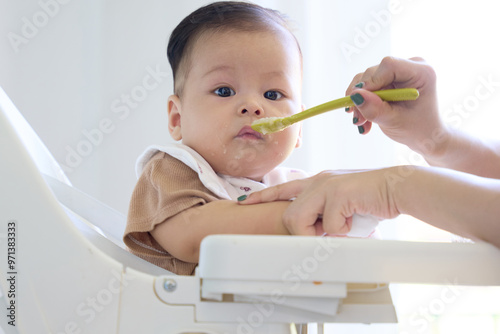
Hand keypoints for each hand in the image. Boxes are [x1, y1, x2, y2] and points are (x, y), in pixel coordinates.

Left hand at [239, 169, 400, 235]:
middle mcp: (317, 181)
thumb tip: (316, 233)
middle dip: (305, 231)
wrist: (398, 188)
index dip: (262, 197)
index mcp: (317, 182)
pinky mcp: (337, 192)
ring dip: (322, 231)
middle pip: (289, 216)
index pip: (283, 189)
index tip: (243, 202)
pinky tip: (356, 217)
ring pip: (301, 220)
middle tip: (330, 230)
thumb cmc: (371, 200)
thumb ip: (324, 216)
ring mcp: (326, 185)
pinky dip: (344, 229)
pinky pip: (330, 225)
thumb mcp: (341, 207)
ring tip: (343, 223)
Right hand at [346, 57, 445, 156]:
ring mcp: (397, 72)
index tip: (358, 100)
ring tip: (362, 123)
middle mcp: (409, 67)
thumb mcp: (395, 122)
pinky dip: (362, 102)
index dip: (371, 81)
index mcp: (421, 72)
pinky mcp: (387, 79)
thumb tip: (355, 95)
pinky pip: (366, 86)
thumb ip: (375, 109)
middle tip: (358, 121)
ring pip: (366, 80)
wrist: (424, 135)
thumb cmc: (418, 129)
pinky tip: (364, 119)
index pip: (389, 66)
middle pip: (374, 72)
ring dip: (359, 102)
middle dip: (362, 97)